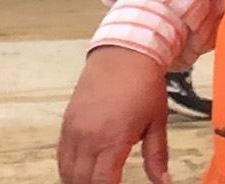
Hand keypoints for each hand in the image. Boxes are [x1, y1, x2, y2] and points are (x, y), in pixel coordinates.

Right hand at [57, 46, 172, 183]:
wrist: (123, 54)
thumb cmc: (143, 86)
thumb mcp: (157, 122)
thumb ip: (157, 157)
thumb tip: (163, 182)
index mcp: (113, 139)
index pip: (103, 183)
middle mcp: (89, 137)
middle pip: (82, 181)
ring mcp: (74, 130)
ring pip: (67, 172)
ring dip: (80, 181)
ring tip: (96, 181)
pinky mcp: (67, 123)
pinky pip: (61, 155)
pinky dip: (69, 168)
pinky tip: (83, 170)